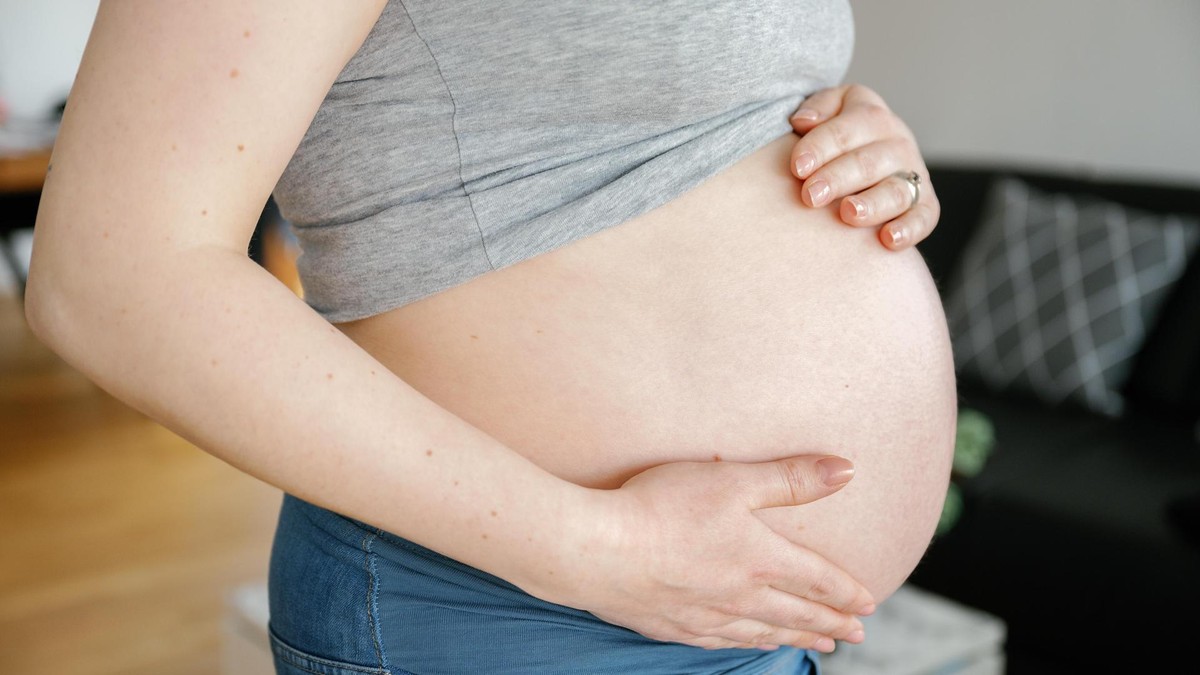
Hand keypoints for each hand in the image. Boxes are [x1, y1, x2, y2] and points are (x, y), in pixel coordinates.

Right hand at [567, 455, 874, 651]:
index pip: (818, 580)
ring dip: (795, 638)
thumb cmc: (662, 507)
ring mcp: (706, 615)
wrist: (597, 550)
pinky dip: (747, 644)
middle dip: (830, 623)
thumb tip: (846, 470)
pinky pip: (722, 641)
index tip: (869, 604)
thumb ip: (791, 477)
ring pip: (763, 632)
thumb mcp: (734, 480)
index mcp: (761, 559)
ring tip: (817, 646)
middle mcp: (740, 595)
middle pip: (797, 613)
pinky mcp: (673, 625)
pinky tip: (750, 643)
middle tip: (855, 634)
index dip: (846, 592)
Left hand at [788, 84, 940, 250]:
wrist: (868, 154)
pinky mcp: (925, 203)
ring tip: (849, 214)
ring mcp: (914, 174)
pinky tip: (888, 239)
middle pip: (868, 162)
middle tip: (811, 196)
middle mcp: (898, 143)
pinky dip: (910, 229)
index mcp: (872, 116)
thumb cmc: (839, 135)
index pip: (847, 128)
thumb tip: (802, 120)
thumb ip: (818, 107)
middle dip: (838, 179)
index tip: (798, 167)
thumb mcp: (830, 109)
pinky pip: (924, 217)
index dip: (821, 146)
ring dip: (873, 204)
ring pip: (897, 190)